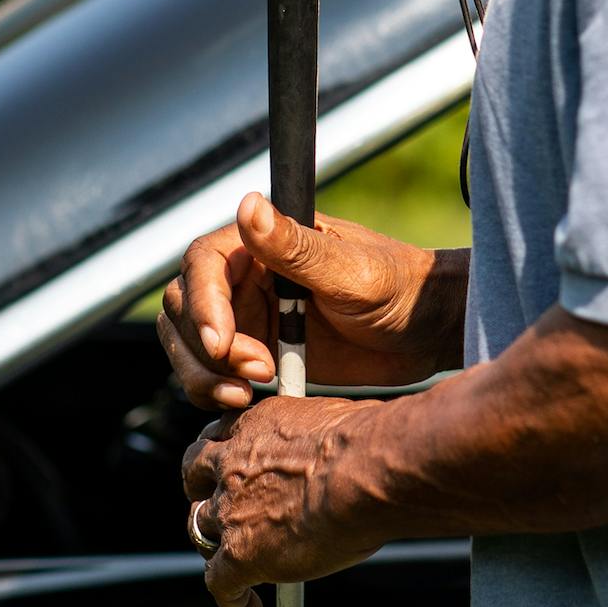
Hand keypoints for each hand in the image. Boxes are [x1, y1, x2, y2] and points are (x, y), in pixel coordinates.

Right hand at [156, 192, 460, 408]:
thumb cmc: (398, 288)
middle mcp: (245, 276)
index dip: (202, 304)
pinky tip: (248, 402)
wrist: (425, 333)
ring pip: (186, 344)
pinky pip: (210, 375)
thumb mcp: (350, 271)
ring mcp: (246, 317)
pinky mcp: (253, 354)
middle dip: (203, 347)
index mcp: (262, 243)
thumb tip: (249, 204)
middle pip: (182, 307)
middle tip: (257, 371)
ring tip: (247, 393)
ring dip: (202, 374)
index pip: (202, 264)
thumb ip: (296, 247)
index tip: (221, 343)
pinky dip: (213, 392)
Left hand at [183, 398, 383, 606]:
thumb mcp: (332, 422)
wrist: (367, 470)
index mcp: (255, 425)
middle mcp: (232, 463)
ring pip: (201, 529)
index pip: (220, 437)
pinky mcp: (241, 554)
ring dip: (213, 545)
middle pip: (195, 476)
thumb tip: (344, 449)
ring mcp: (231, 510)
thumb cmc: (370, 441)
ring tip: (231, 563)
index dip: (221, 455)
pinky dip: (232, 600)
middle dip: (201, 491)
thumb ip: (317, 439)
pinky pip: (219, 583)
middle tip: (217, 508)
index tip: (231, 465)